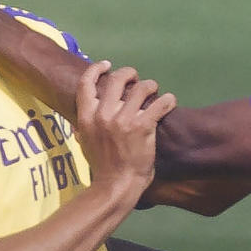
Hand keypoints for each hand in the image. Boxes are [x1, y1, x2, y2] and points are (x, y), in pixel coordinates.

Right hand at [75, 61, 175, 194]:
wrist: (116, 185)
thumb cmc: (103, 167)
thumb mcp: (86, 143)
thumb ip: (85, 128)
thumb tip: (81, 120)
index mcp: (86, 117)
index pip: (86, 83)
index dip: (97, 69)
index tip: (107, 65)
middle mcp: (103, 115)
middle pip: (118, 79)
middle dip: (130, 74)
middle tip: (137, 79)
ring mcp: (123, 120)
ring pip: (142, 87)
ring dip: (151, 86)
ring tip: (155, 91)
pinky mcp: (143, 126)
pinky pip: (160, 103)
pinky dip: (168, 100)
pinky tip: (170, 102)